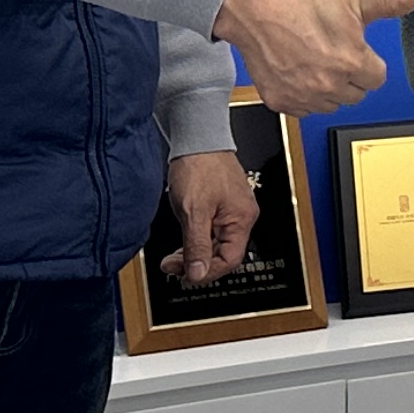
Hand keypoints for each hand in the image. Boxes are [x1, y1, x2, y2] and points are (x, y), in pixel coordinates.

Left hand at [165, 148, 259, 284]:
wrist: (196, 137)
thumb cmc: (199, 165)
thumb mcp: (193, 211)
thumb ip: (197, 245)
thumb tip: (198, 273)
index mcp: (242, 219)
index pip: (229, 260)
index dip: (207, 272)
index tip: (185, 275)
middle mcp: (242, 216)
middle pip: (222, 253)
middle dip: (196, 263)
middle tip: (172, 266)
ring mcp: (232, 210)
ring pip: (215, 243)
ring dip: (194, 253)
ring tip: (172, 257)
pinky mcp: (221, 204)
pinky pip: (212, 231)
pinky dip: (195, 239)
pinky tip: (182, 241)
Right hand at [212, 0, 413, 116]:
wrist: (254, 7)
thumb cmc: (300, 1)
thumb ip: (390, 2)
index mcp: (352, 62)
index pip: (377, 78)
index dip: (368, 61)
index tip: (355, 49)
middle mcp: (329, 85)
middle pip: (356, 94)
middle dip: (350, 75)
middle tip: (332, 51)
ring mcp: (304, 97)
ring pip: (331, 104)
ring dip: (328, 88)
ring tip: (314, 59)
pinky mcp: (281, 102)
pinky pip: (304, 110)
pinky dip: (303, 96)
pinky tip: (298, 71)